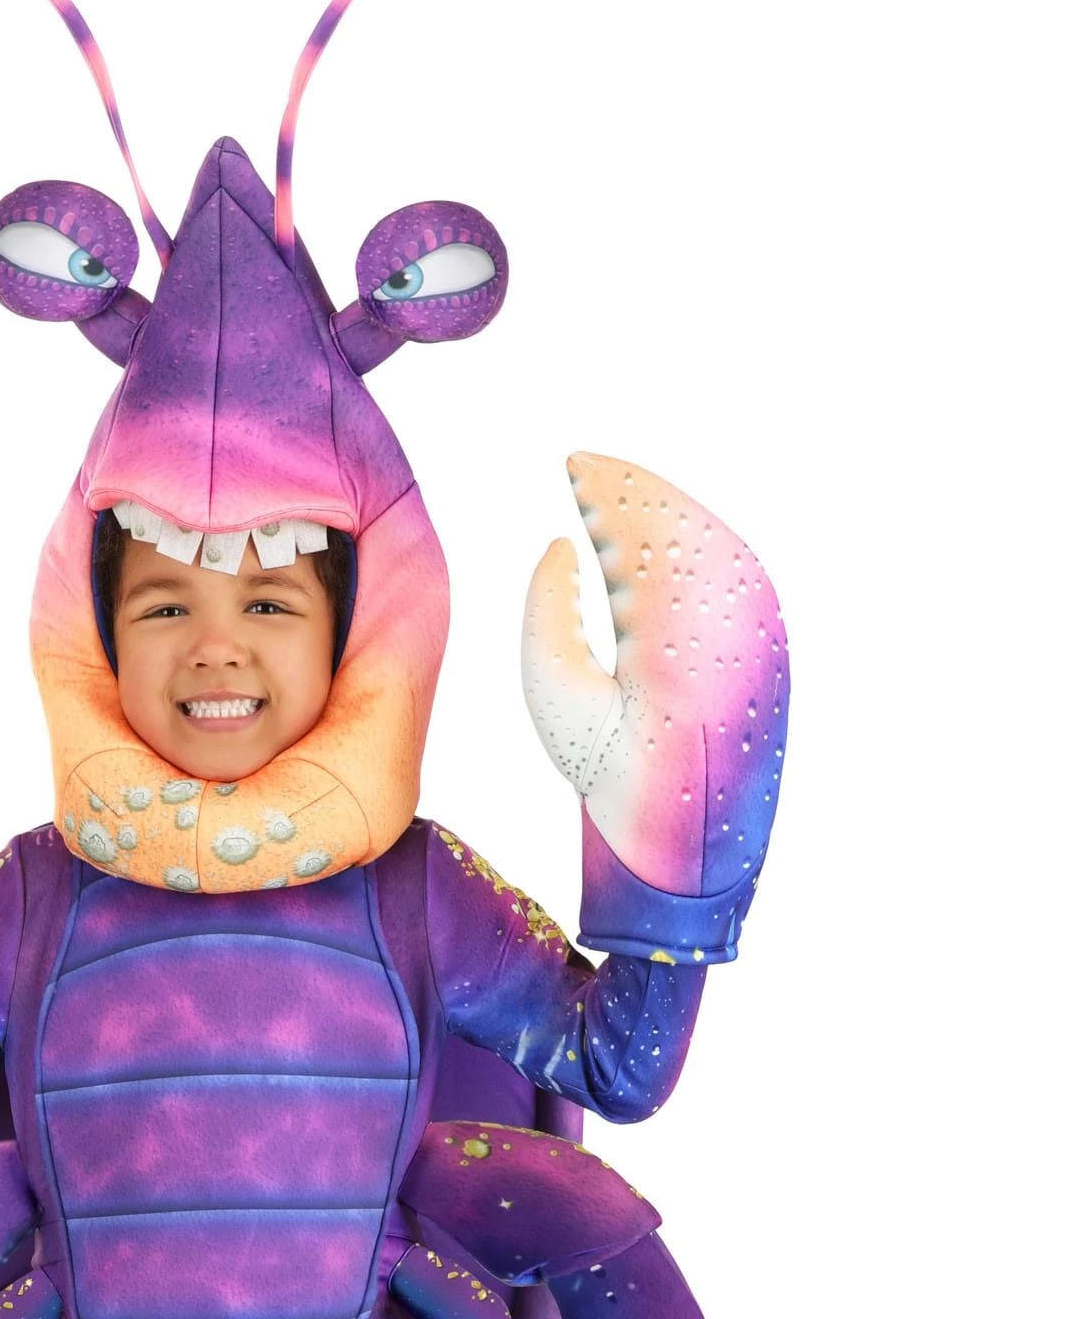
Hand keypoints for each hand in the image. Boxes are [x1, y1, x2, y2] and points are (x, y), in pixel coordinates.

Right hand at [522, 453, 787, 953]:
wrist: (697, 853)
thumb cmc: (617, 786)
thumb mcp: (558, 707)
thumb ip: (546, 616)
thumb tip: (565, 548)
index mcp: (671, 629)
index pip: (637, 525)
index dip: (602, 486)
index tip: (571, 465)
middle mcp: (726, 617)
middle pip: (679, 519)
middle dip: (633, 488)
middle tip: (591, 469)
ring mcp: (758, 628)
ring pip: (713, 536)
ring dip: (666, 510)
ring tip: (622, 497)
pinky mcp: (772, 644)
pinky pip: (737, 565)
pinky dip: (699, 539)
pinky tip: (664, 541)